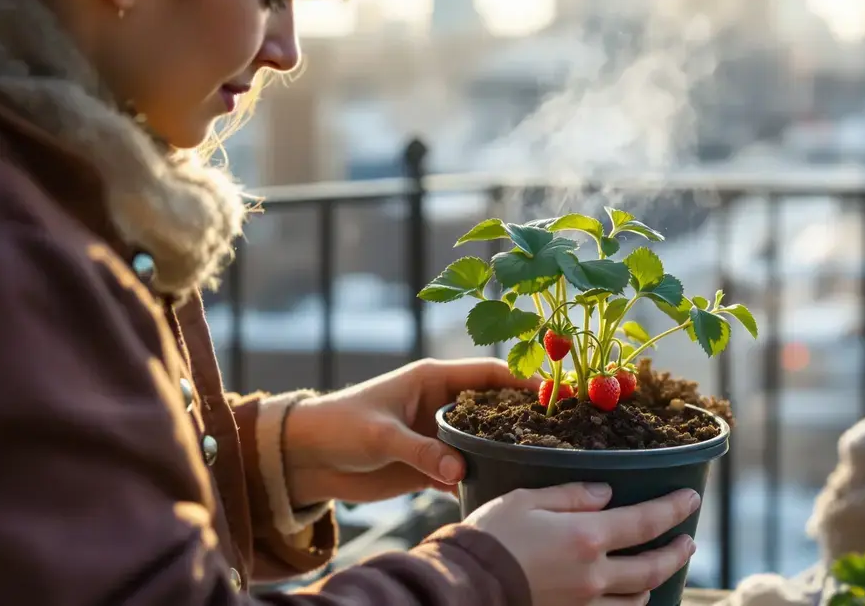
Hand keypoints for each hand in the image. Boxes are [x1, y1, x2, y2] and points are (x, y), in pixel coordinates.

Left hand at [282, 357, 536, 505]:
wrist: (307, 459)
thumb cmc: (339, 427)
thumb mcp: (380, 435)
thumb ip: (421, 451)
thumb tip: (461, 469)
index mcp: (433, 379)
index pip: (488, 374)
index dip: (520, 380)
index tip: (551, 394)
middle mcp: (442, 405)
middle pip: (493, 408)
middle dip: (521, 418)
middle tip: (556, 433)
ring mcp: (438, 436)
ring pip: (483, 442)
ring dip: (503, 452)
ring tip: (537, 464)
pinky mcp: (430, 464)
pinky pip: (465, 470)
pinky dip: (481, 478)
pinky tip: (502, 490)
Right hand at [465, 483, 700, 605]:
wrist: (463, 586)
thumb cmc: (490, 536)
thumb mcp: (527, 500)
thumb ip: (571, 495)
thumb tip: (606, 493)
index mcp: (586, 537)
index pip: (645, 522)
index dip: (673, 509)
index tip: (691, 499)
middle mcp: (594, 575)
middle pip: (651, 567)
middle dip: (676, 552)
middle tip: (688, 541)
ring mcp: (584, 605)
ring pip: (636, 599)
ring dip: (654, 583)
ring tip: (659, 571)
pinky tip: (630, 600)